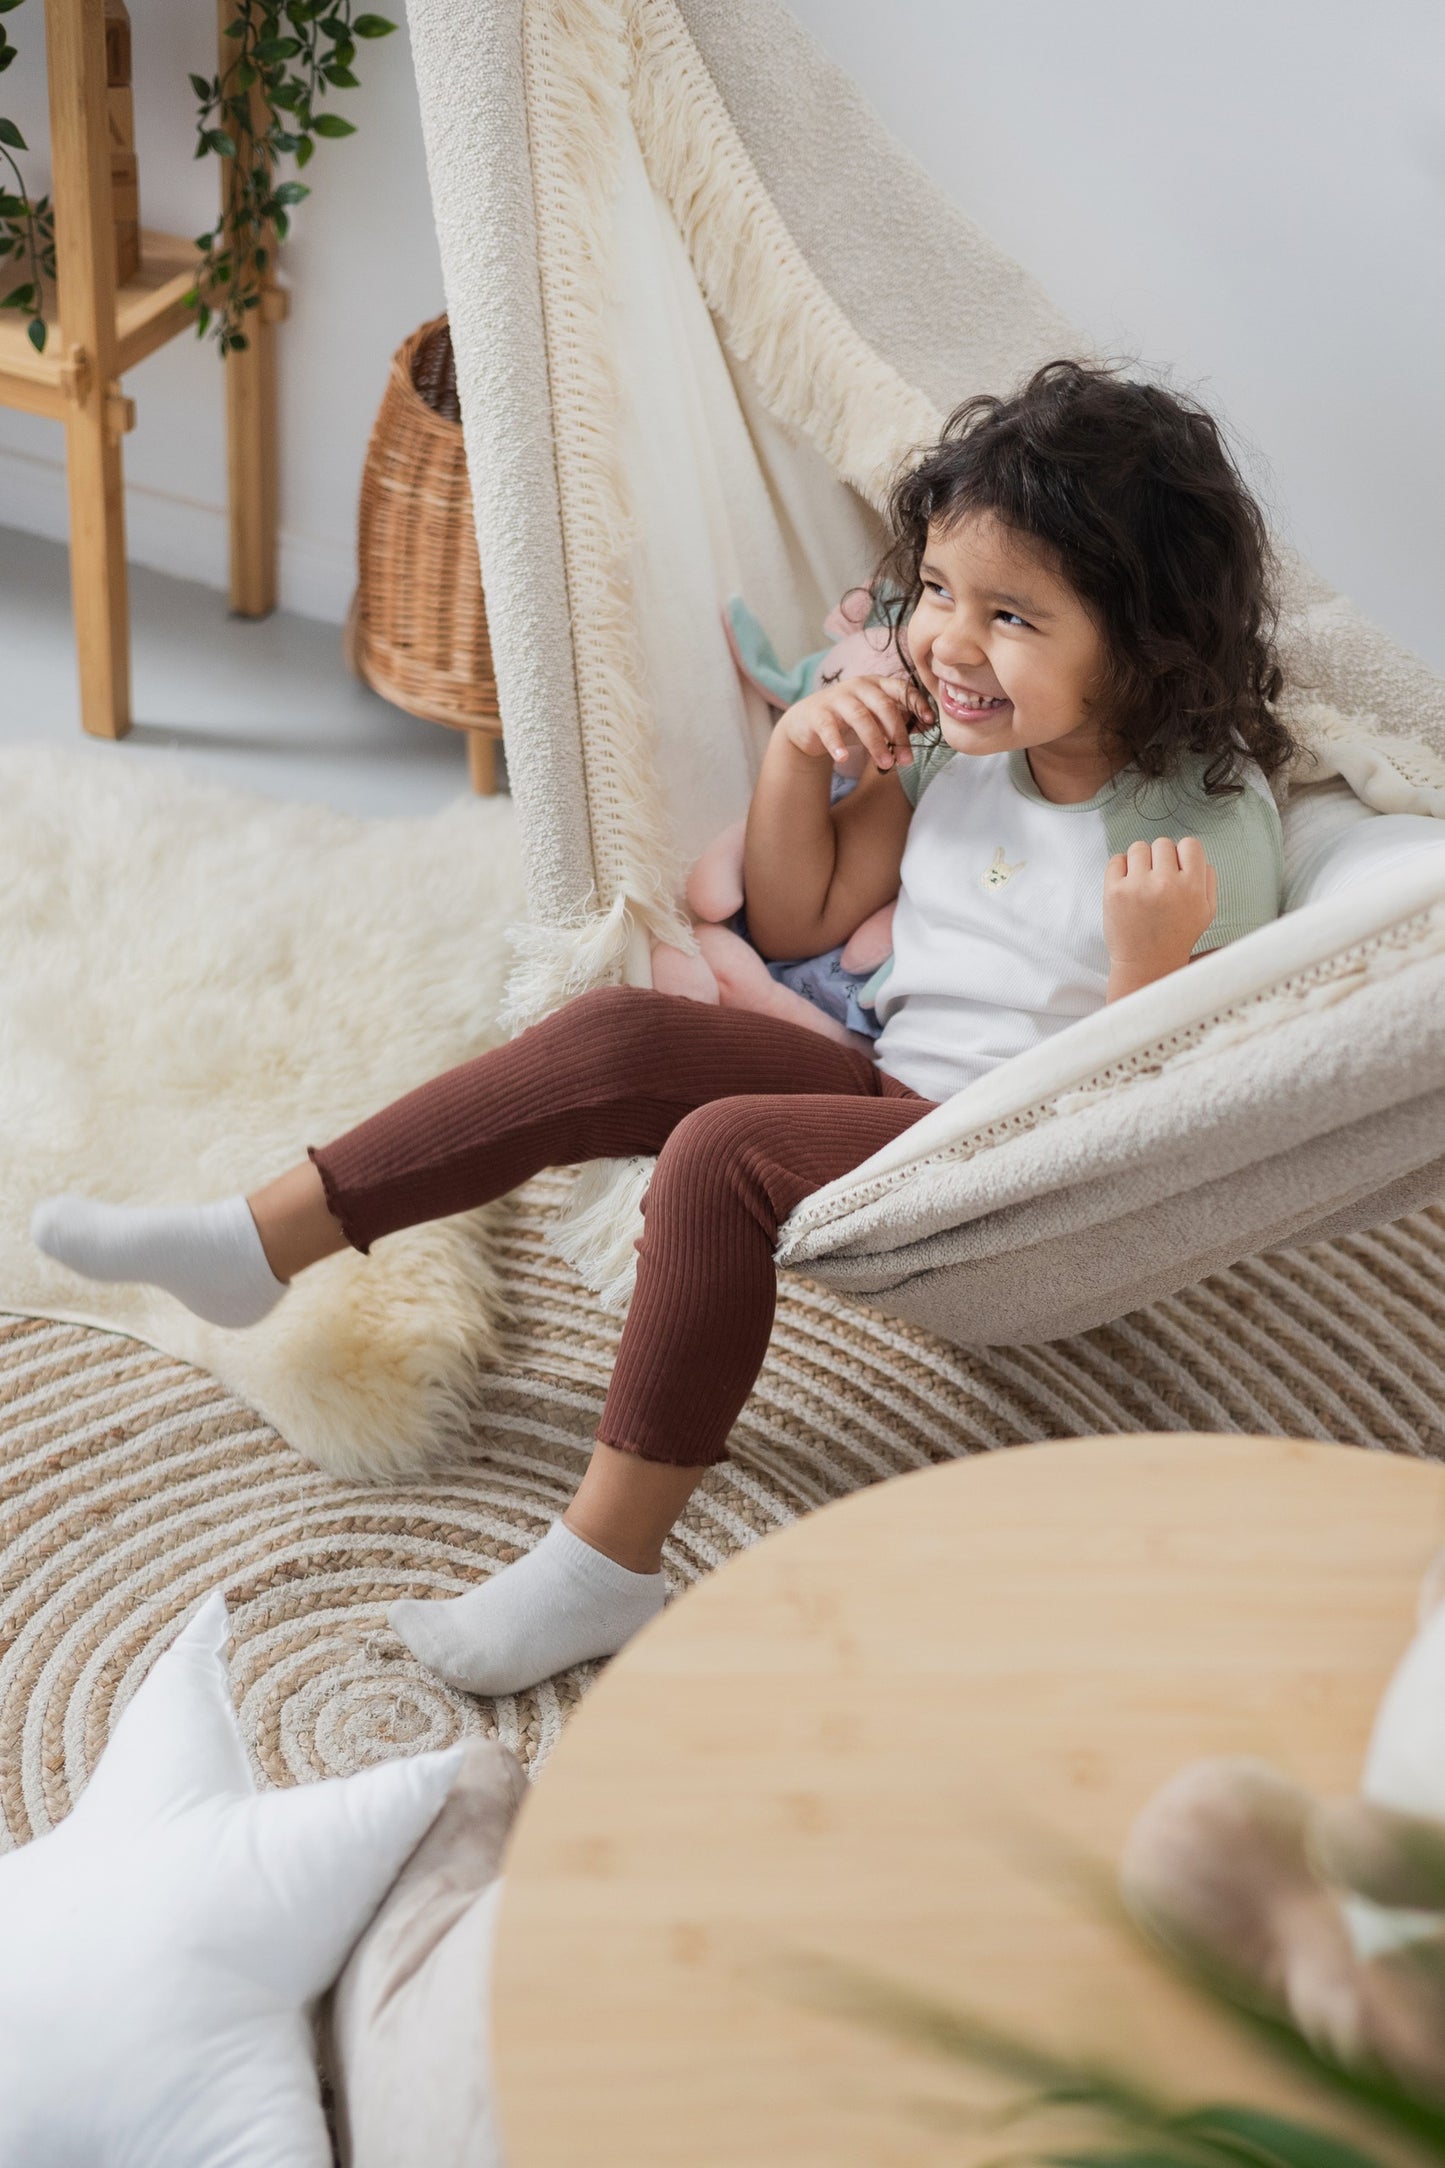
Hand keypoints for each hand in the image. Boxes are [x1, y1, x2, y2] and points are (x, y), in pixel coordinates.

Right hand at [779, 672, 930, 773]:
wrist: (808, 724)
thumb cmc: (849, 721)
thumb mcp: (876, 720)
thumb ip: (899, 721)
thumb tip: (928, 725)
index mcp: (877, 685)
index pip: (901, 689)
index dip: (917, 703)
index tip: (930, 721)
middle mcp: (858, 687)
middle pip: (884, 706)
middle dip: (899, 734)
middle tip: (907, 760)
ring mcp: (837, 698)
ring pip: (860, 717)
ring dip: (875, 742)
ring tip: (885, 764)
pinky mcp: (818, 714)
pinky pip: (829, 728)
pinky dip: (836, 744)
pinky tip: (843, 758)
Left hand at [1103, 836, 1217, 1000]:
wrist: (1146, 963)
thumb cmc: (1177, 936)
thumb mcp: (1206, 911)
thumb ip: (1207, 879)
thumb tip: (1196, 855)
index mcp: (1192, 887)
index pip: (1190, 844)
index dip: (1183, 854)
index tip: (1177, 867)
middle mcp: (1165, 883)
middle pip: (1163, 843)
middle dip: (1161, 858)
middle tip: (1158, 878)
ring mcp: (1138, 886)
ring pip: (1139, 847)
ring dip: (1140, 860)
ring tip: (1142, 881)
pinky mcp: (1114, 891)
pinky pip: (1116, 859)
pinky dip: (1121, 868)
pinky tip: (1127, 884)